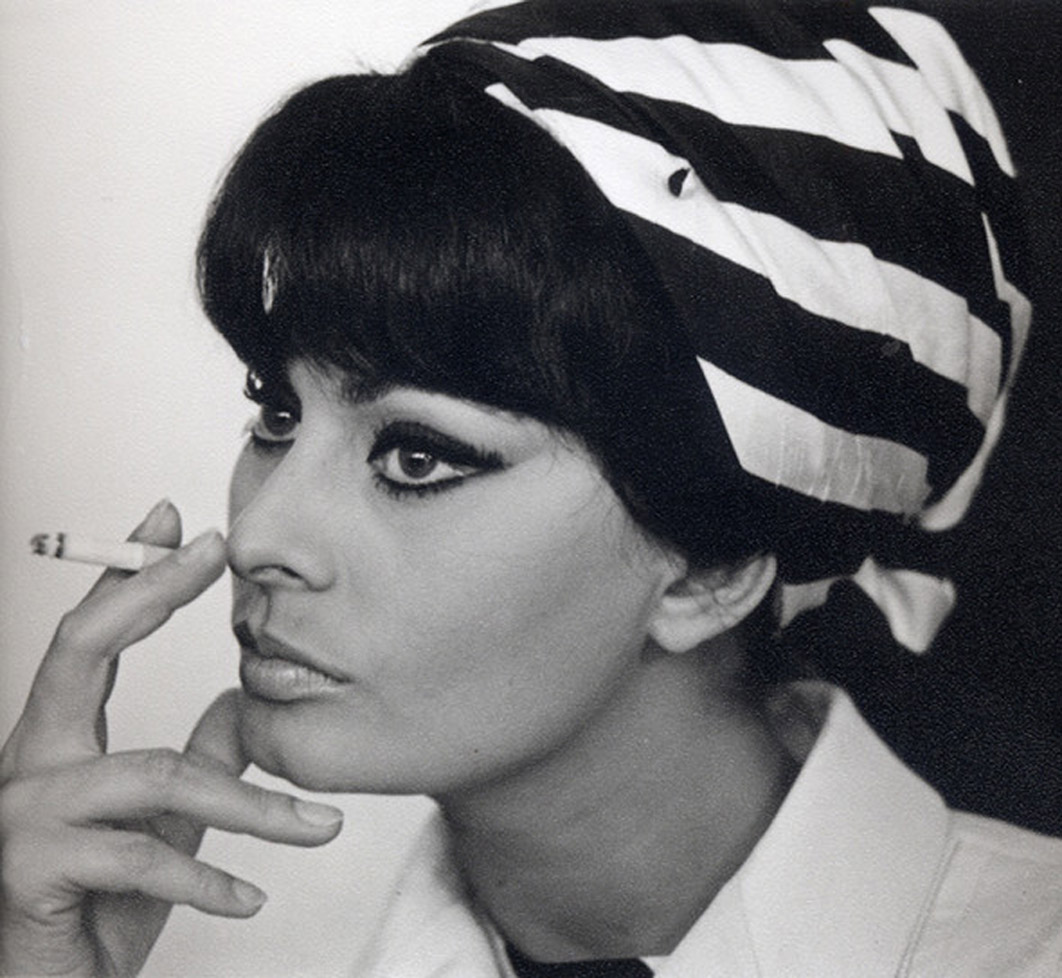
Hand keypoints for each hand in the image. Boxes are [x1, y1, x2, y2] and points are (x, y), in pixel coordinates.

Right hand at [0, 501, 343, 976]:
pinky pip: (140, 858)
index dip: (127, 573)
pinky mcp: (29, 869)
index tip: (172, 520)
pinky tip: (253, 897)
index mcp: (60, 739)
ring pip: (156, 774)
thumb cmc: (99, 906)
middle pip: (81, 649)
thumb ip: (198, 760)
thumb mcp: (164, 825)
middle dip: (148, 592)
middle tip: (211, 552)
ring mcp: (22, 813)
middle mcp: (30, 761)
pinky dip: (208, 879)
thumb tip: (240, 701)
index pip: (90, 636)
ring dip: (253, 806)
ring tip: (320, 829)